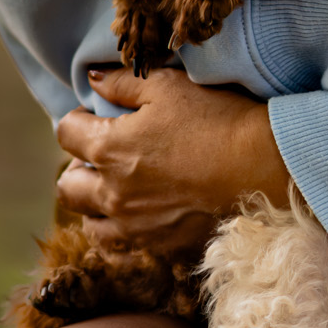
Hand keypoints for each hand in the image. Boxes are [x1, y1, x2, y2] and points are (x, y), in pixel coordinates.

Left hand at [54, 68, 289, 258]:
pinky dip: (122, 230)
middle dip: (78, 167)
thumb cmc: (215, 120)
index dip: (78, 119)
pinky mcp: (159, 246)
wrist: (261, 168)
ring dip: (96, 204)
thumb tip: (94, 81)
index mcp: (109, 150)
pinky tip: (140, 214)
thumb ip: (123, 83)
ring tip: (119, 189)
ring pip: (90, 222)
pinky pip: (122, 245)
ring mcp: (134, 226)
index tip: (97, 115)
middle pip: (67, 186)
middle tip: (102, 156)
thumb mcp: (168, 87)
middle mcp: (113, 193)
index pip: (66, 133)